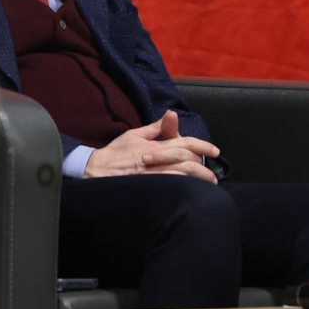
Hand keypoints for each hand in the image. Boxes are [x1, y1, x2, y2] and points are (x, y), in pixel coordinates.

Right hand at [84, 111, 219, 181]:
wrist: (94, 170)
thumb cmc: (115, 152)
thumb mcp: (134, 134)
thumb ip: (155, 128)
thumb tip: (171, 115)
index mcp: (153, 145)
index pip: (183, 143)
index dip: (202, 146)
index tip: (215, 151)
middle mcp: (153, 160)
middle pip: (185, 160)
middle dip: (203, 166)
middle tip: (213, 173)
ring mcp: (150, 176)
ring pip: (180, 176)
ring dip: (197, 180)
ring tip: (208, 184)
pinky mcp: (146, 188)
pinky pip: (169, 189)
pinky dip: (183, 188)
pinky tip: (192, 192)